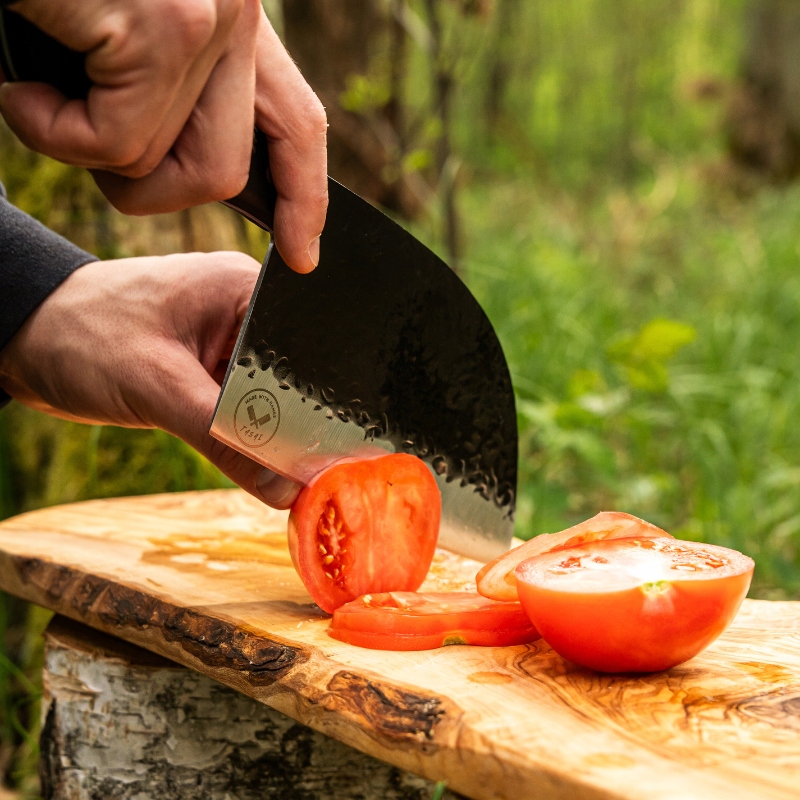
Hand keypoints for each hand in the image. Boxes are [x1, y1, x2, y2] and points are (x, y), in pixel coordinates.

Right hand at [0, 0, 326, 271]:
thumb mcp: (124, 41)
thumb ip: (176, 97)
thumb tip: (216, 177)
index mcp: (230, 15)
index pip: (298, 124)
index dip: (302, 198)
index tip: (302, 254)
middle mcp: (234, 11)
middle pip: (225, 172)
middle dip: (151, 190)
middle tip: (84, 142)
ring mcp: (207, 17)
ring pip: (170, 168)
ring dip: (87, 154)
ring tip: (42, 91)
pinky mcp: (164, 27)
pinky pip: (118, 146)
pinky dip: (54, 136)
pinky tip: (22, 88)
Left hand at [0, 254, 300, 507]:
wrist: (25, 338)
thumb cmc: (81, 335)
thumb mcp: (157, 386)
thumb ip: (225, 437)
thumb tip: (286, 489)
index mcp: (244, 288)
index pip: (306, 349)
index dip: (321, 402)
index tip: (330, 453)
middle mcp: (245, 310)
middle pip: (295, 376)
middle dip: (298, 423)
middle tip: (311, 473)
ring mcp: (227, 339)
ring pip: (271, 395)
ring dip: (270, 432)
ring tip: (287, 473)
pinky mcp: (208, 367)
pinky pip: (244, 404)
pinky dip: (246, 433)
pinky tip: (254, 460)